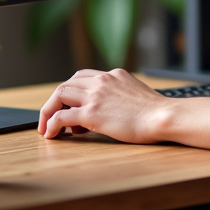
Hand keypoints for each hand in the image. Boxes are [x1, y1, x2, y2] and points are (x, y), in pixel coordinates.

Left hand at [38, 68, 169, 142]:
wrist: (162, 117)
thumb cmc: (155, 112)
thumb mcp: (135, 92)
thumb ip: (119, 94)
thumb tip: (108, 109)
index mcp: (114, 75)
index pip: (82, 76)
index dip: (71, 91)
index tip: (67, 105)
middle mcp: (102, 80)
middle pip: (67, 84)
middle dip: (55, 101)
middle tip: (51, 117)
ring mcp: (96, 95)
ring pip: (59, 95)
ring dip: (49, 111)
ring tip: (47, 127)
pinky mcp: (92, 113)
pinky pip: (62, 116)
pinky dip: (51, 124)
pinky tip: (52, 134)